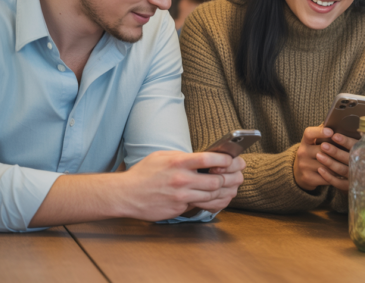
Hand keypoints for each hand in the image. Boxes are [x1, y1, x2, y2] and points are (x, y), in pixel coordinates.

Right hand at [117, 150, 242, 220]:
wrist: (125, 194)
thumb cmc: (144, 173)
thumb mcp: (162, 157)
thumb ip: (183, 156)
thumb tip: (205, 157)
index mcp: (178, 162)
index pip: (209, 159)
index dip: (226, 159)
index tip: (233, 159)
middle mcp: (181, 179)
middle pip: (216, 180)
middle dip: (231, 178)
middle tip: (239, 174)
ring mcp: (180, 196)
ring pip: (212, 194)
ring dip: (225, 190)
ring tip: (234, 186)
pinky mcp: (179, 208)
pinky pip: (202, 205)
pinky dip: (214, 202)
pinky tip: (221, 197)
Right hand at [294, 126, 356, 191]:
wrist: (299, 172)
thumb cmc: (313, 153)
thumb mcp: (314, 142)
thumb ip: (324, 132)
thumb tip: (339, 121)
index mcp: (305, 141)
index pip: (309, 133)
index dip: (320, 132)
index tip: (331, 132)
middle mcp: (302, 153)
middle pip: (321, 150)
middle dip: (336, 151)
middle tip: (350, 150)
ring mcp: (304, 166)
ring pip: (326, 165)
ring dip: (339, 164)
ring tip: (350, 162)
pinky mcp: (308, 178)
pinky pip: (326, 177)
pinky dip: (336, 175)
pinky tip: (344, 173)